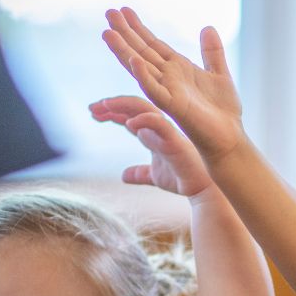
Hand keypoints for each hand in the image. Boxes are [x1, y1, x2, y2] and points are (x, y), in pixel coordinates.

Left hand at [89, 95, 212, 197]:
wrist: (203, 190)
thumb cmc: (183, 180)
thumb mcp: (154, 176)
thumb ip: (140, 173)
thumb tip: (124, 176)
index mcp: (154, 134)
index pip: (130, 115)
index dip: (111, 112)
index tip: (93, 113)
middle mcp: (160, 128)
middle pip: (133, 106)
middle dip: (111, 105)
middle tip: (92, 108)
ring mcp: (167, 131)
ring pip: (143, 107)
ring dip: (121, 104)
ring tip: (103, 107)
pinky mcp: (174, 139)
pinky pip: (158, 122)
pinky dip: (143, 119)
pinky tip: (128, 124)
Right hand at [102, 7, 244, 163]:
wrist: (230, 137)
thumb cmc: (224, 111)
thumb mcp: (220, 74)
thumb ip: (212, 53)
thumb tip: (208, 27)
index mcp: (178, 69)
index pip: (153, 44)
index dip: (138, 28)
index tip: (124, 10)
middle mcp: (168, 79)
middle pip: (142, 51)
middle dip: (125, 33)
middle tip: (109, 12)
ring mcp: (168, 92)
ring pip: (140, 68)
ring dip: (124, 51)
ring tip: (108, 33)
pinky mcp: (173, 107)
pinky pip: (155, 91)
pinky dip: (144, 76)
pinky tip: (134, 60)